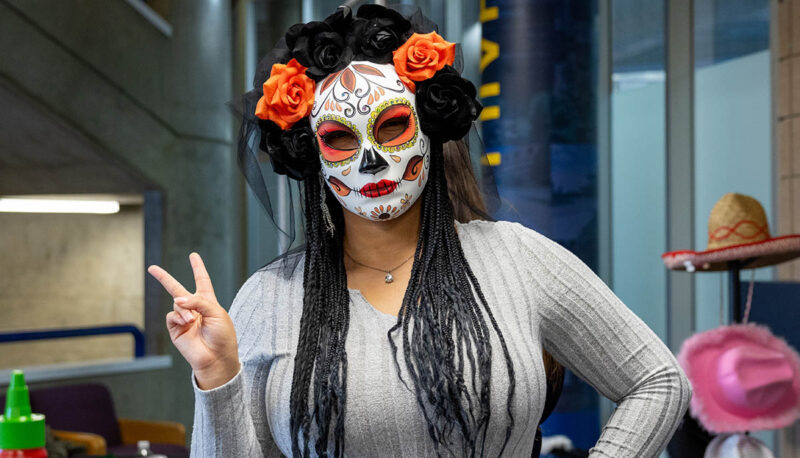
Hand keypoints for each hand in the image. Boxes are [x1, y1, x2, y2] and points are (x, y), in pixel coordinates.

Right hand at [147, 253, 239, 389]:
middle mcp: (194, 308)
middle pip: (177, 289)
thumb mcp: (216, 312)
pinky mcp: (176, 329)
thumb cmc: (222, 335)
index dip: (198, 268)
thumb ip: (198, 301)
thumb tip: (177, 298)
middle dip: (164, 278)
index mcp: (208, 302)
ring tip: (193, 319)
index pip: (202, 281)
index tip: (193, 256)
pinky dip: (178, 316)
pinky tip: (187, 323)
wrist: (216, 358)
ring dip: (185, 309)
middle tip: (152, 268)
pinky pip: (171, 315)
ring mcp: (184, 319)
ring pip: (176, 303)